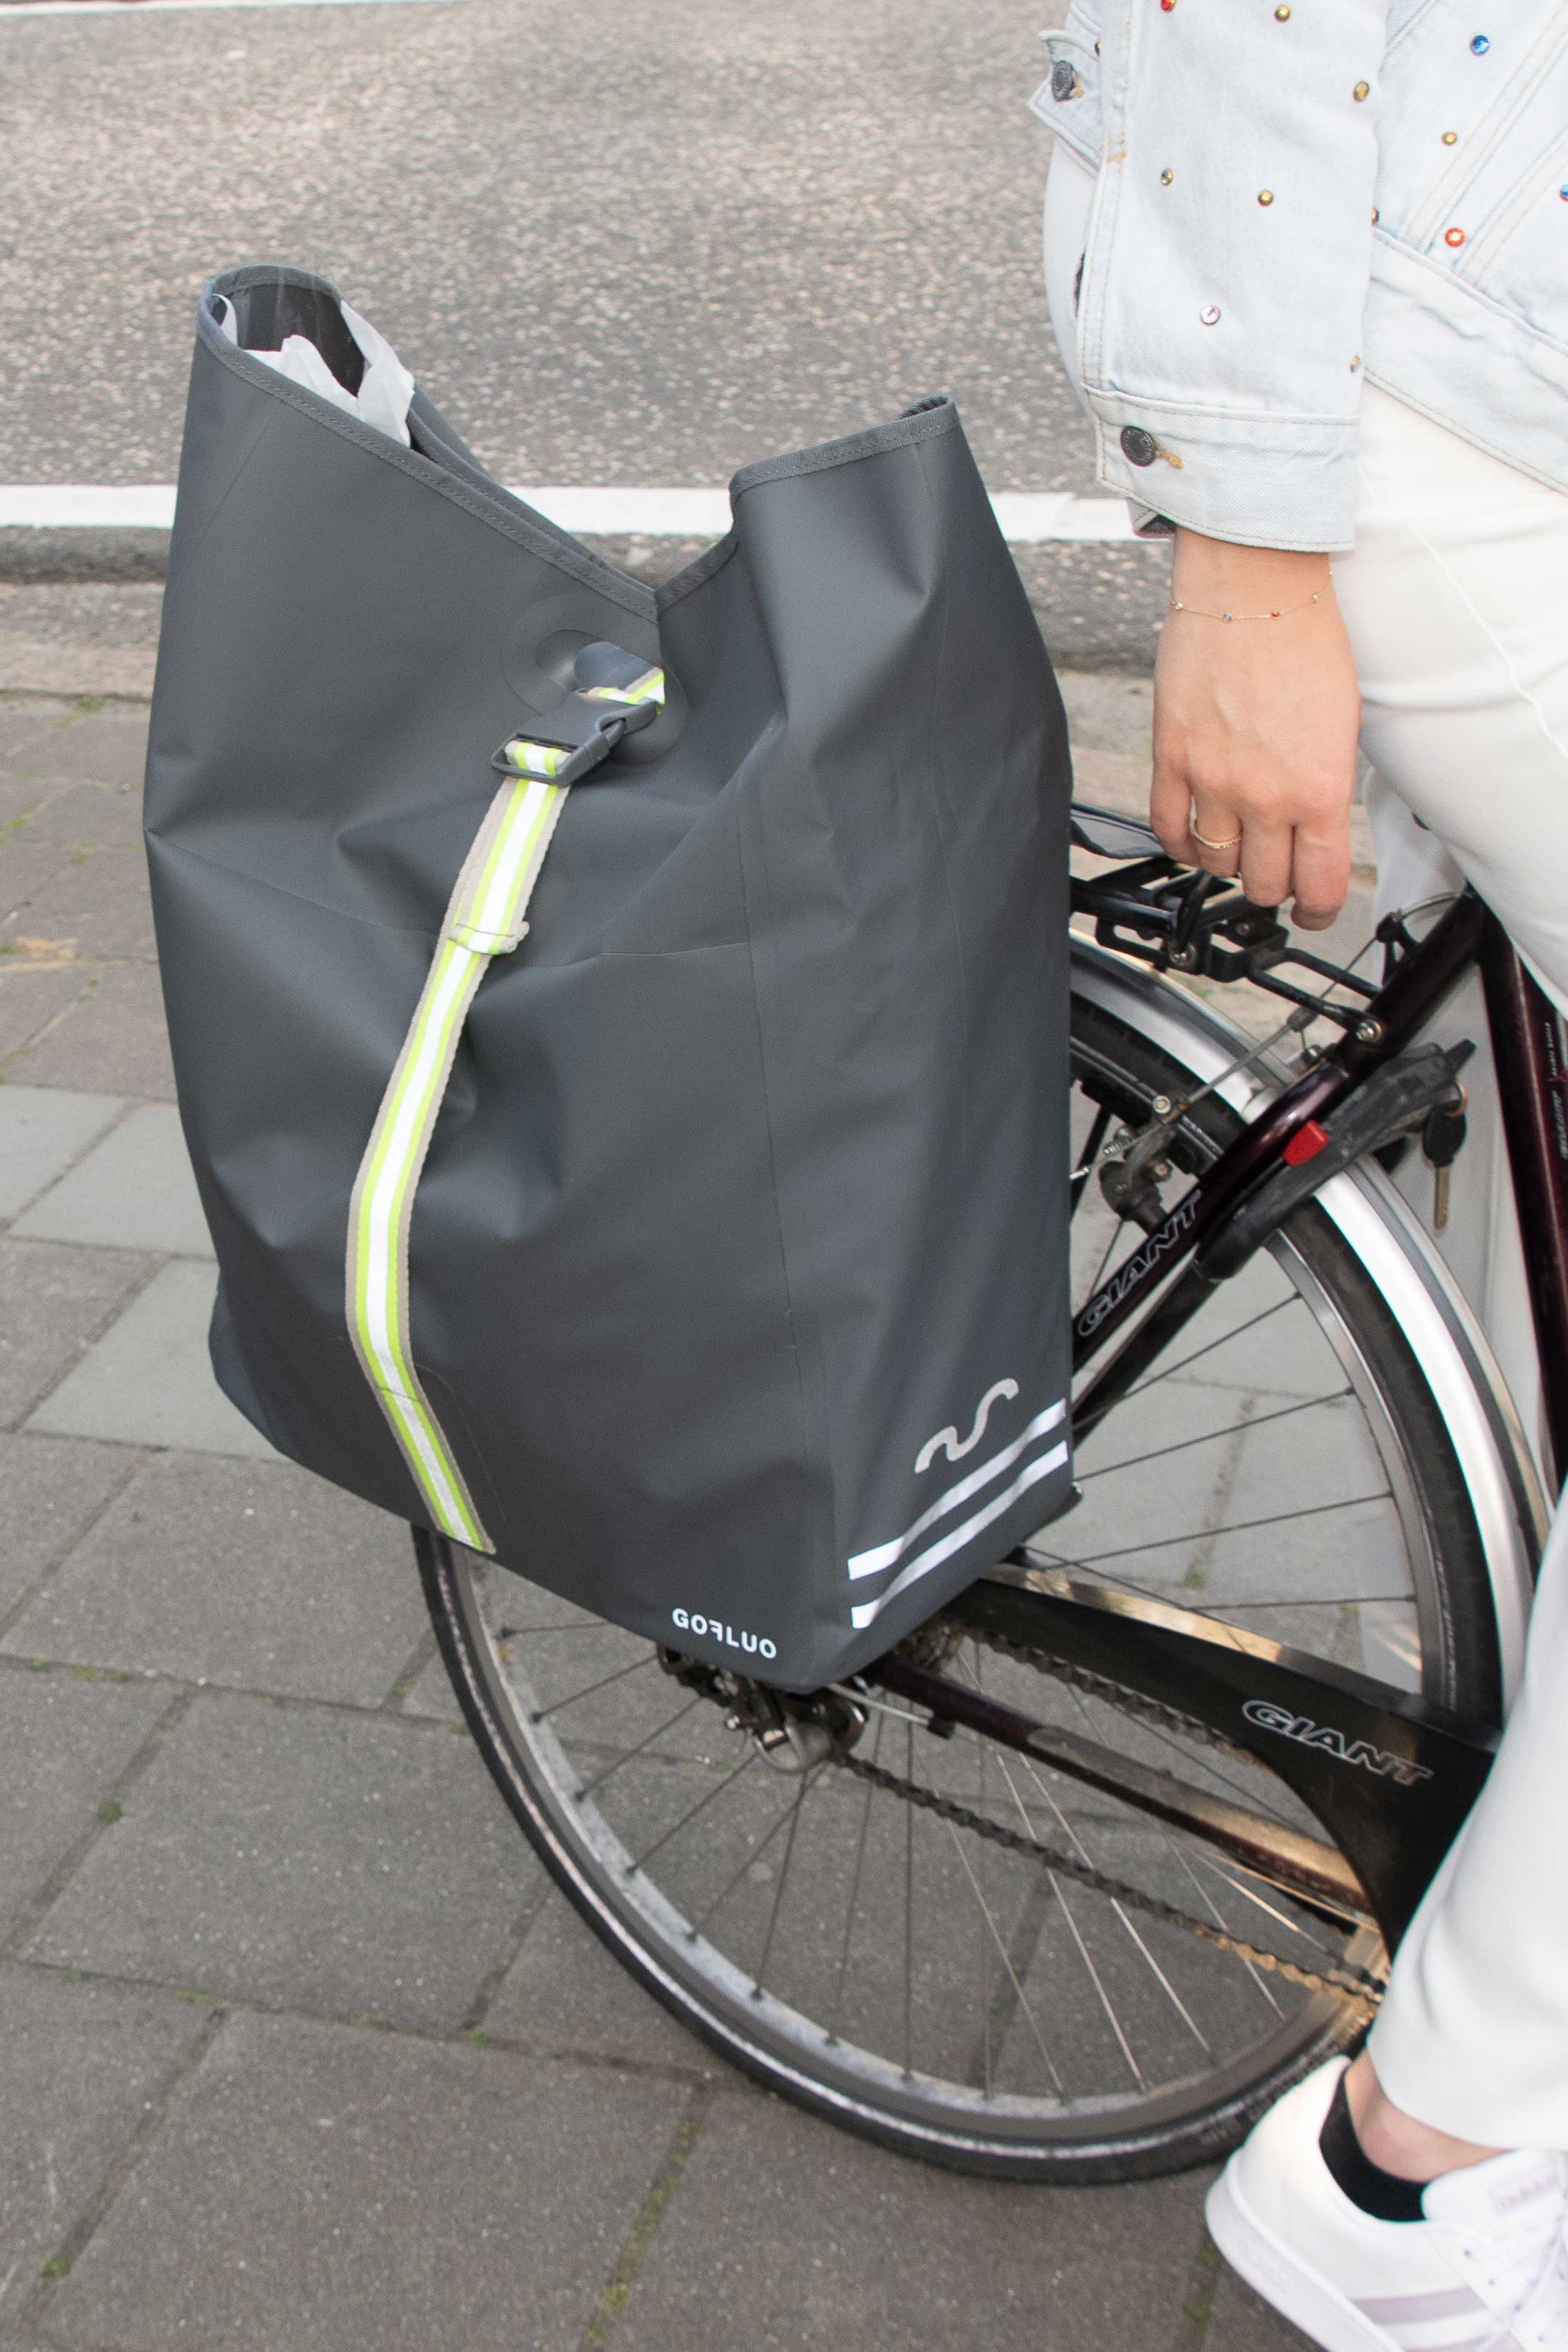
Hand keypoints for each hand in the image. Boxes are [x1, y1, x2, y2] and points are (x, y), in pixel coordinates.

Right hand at [1150, 531, 1360, 930]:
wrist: (1253, 587)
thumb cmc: (1306, 639)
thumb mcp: (1343, 724)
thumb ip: (1325, 785)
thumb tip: (1313, 827)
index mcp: (1319, 788)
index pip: (1320, 884)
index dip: (1319, 909)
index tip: (1315, 908)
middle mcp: (1265, 795)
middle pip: (1263, 884)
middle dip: (1274, 885)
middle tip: (1278, 870)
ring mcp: (1213, 780)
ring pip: (1216, 864)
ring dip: (1229, 862)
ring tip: (1239, 841)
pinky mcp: (1171, 758)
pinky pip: (1169, 828)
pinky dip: (1183, 842)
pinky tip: (1196, 833)